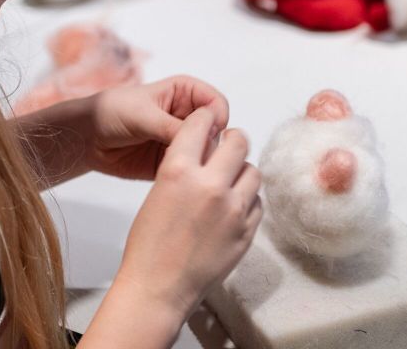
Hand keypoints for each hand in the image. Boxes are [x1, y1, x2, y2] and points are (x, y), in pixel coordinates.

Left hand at [87, 75, 228, 179]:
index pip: (216, 103)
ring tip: (183, 167)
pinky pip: (190, 169)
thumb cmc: (111, 112)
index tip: (208, 133)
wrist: (87, 138)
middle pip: (216, 131)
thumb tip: (204, 139)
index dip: (217, 118)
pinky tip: (176, 177)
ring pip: (206, 152)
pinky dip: (188, 174)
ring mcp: (181, 140)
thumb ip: (173, 127)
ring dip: (200, 161)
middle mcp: (187, 116)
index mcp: (184, 92)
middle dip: (211, 144)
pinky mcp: (173, 162)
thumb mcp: (143, 115)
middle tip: (197, 156)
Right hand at [116, 108, 262, 319]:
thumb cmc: (148, 243)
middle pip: (238, 141)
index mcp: (179, 170)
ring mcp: (233, 210)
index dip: (206, 119)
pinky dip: (247, 201)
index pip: (202, 124)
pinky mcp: (247, 231)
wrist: (158, 287)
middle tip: (226, 148)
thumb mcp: (158, 191)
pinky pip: (257, 202)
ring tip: (229, 183)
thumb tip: (205, 148)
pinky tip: (231, 209)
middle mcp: (209, 185)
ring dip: (241, 172)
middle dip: (232, 141)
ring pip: (253, 171)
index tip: (209, 121)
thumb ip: (183, 166)